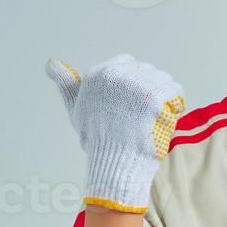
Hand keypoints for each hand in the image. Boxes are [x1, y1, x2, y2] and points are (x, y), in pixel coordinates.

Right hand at [45, 52, 185, 213]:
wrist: (115, 163)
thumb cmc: (97, 139)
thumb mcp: (77, 108)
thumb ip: (66, 83)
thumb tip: (50, 63)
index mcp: (98, 74)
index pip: (127, 62)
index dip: (133, 84)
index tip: (132, 104)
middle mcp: (116, 75)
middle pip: (146, 70)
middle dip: (149, 90)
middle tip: (143, 116)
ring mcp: (137, 84)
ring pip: (163, 79)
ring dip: (165, 97)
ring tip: (154, 119)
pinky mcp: (155, 97)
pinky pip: (176, 92)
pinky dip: (176, 106)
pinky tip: (166, 120)